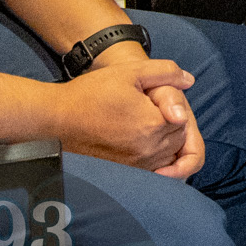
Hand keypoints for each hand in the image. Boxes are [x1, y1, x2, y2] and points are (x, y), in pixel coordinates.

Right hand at [58, 59, 197, 174]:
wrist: (57, 120)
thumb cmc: (92, 93)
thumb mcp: (131, 72)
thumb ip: (166, 73)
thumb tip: (189, 81)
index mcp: (153, 124)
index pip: (182, 118)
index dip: (169, 106)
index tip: (148, 98)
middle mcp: (148, 150)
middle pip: (177, 138)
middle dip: (168, 123)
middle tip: (144, 110)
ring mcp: (136, 165)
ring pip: (168, 154)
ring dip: (162, 140)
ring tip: (139, 124)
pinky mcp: (125, 173)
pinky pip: (154, 169)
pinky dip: (154, 157)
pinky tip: (137, 142)